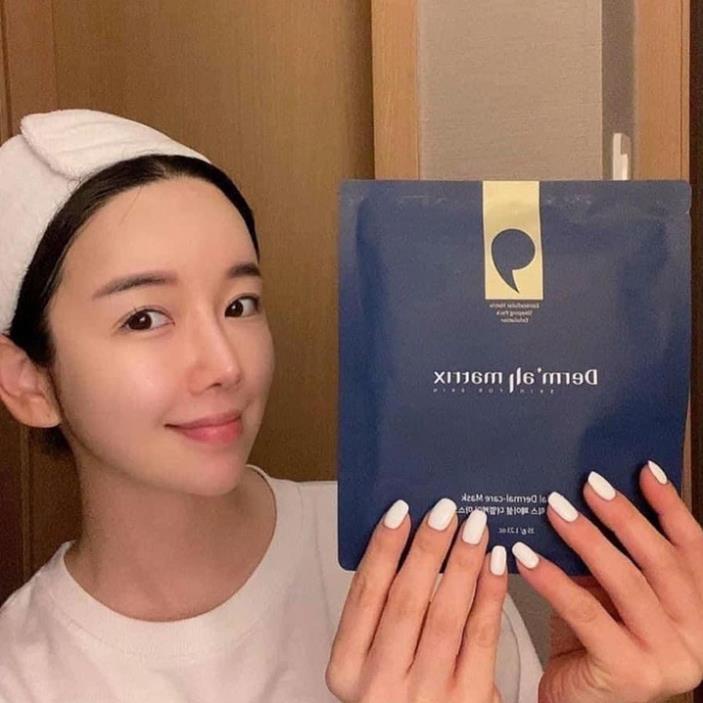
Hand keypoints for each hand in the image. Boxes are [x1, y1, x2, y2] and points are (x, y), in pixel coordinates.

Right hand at [327, 499, 507, 701]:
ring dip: (462, 563)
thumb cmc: (398, 694)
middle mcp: (380, 685)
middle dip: (428, 548)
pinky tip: (495, 563)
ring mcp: (425, 696)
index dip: (383, 548)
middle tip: (446, 510)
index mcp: (346, 668)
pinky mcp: (469, 702)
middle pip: (406, 600)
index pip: (365, 595)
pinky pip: (481, 636)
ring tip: (476, 527)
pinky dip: (490, 593)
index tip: (401, 511)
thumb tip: (410, 541)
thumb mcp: (371, 662)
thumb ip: (381, 616)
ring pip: (446, 615)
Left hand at [511, 461, 702, 702]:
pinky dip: (552, 579)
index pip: (692, 549)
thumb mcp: (609, 596)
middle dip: (623, 516)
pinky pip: (586, 613)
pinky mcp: (631, 673)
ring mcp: (669, 660)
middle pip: (661, 562)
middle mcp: (698, 638)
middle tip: (588, 484)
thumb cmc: (591, 643)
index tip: (643, 469)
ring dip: (587, 539)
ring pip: (626, 583)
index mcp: (699, 611)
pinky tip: (525, 556)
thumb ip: (612, 559)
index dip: (669, 506)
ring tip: (554, 508)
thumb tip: (582, 496)